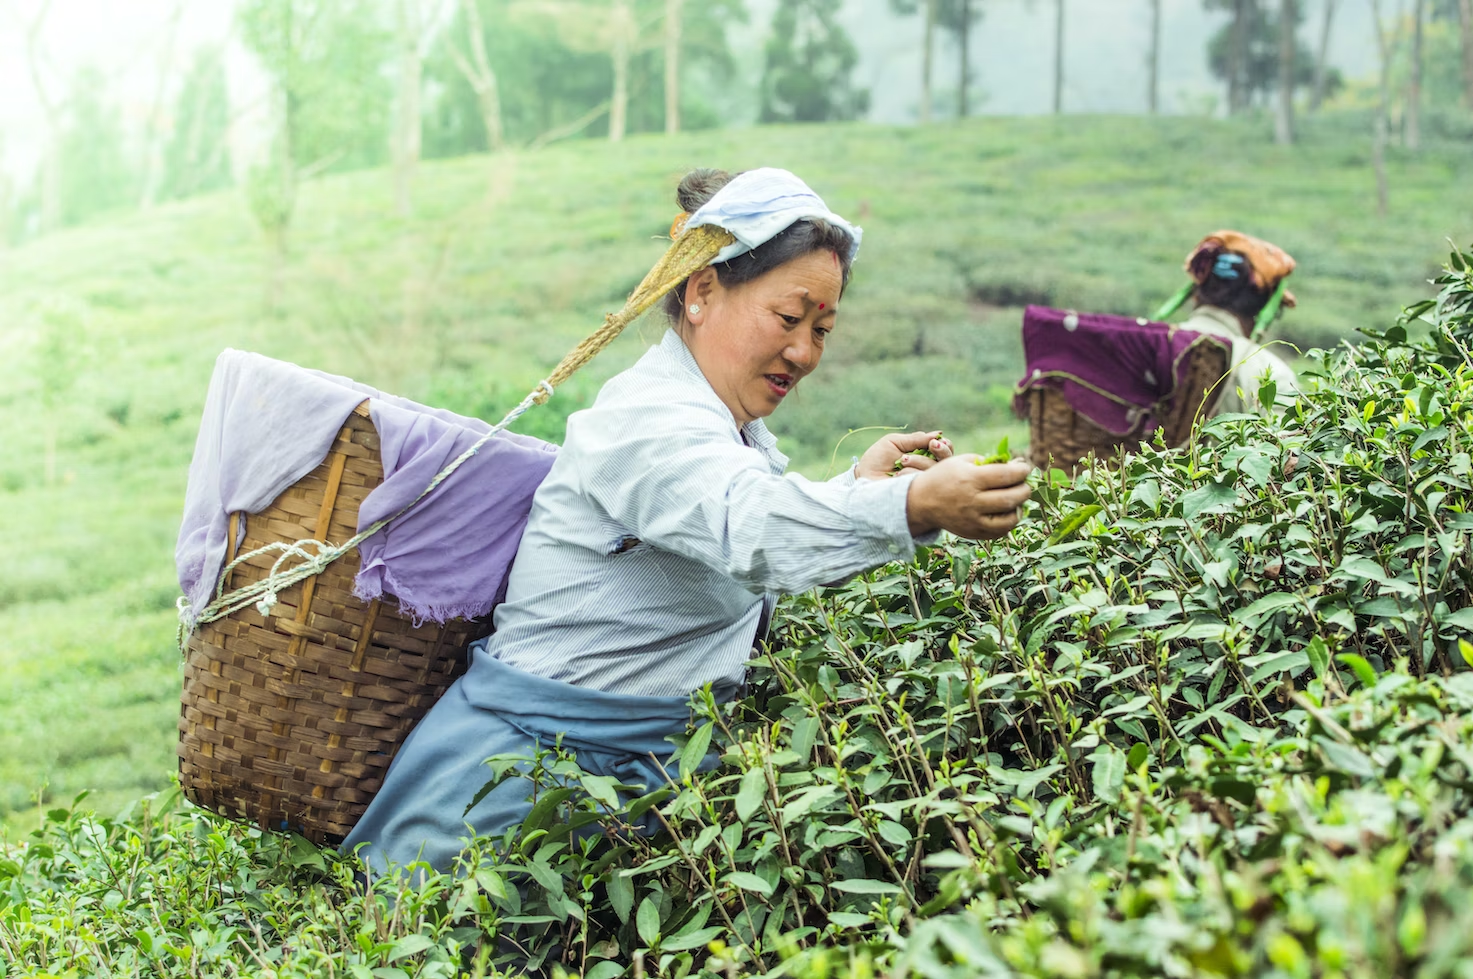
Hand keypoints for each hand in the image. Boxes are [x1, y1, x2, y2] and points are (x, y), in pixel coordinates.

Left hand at [854, 431, 952, 480]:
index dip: (944, 445)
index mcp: (924, 455)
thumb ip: (916, 439)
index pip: (945, 450)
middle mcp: (928, 470)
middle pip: (948, 461)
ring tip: (902, 461)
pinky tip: (898, 475)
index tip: (935, 441)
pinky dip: (911, 473)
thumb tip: (939, 433)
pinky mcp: (919, 496)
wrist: (863, 477)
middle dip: (942, 451)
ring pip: (935, 470)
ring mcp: (924, 483)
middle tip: (932, 446)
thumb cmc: (876, 459)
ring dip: (919, 461)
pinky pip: (924, 482)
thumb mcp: (894, 443)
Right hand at [905, 457, 1032, 538]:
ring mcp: (972, 520)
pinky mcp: (973, 533)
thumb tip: (1017, 467)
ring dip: (1019, 507)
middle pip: (1011, 497)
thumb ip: (989, 462)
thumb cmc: (944, 477)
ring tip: (1017, 499)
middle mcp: (972, 501)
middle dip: (1025, 489)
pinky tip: (1008, 512)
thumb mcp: (962, 461)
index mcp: (970, 479)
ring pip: (1009, 518)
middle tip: (1025, 484)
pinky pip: (1001, 531)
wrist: (921, 502)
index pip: (1006, 475)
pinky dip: (1009, 521)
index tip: (1025, 468)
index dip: (1021, 471)